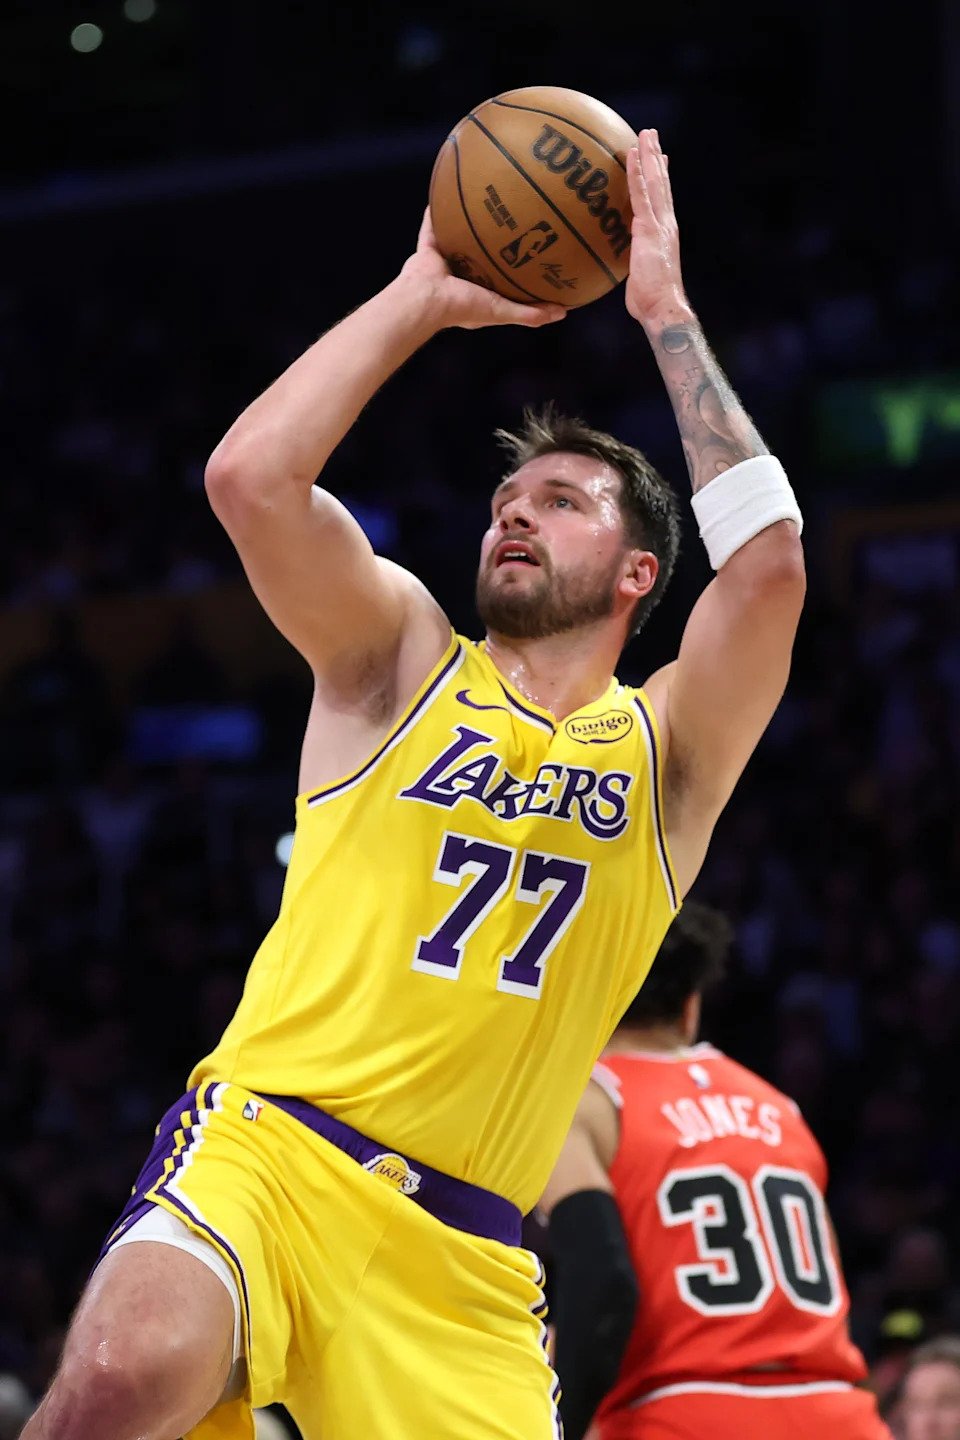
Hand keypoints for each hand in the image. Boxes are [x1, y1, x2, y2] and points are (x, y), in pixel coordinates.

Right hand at [400, 208, 566, 330]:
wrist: (425, 299)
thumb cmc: (462, 307)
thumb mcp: (502, 312)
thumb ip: (530, 314)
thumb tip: (563, 313)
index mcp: (477, 293)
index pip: (500, 279)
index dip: (514, 268)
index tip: (531, 255)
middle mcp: (461, 277)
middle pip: (480, 256)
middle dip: (493, 243)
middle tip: (511, 223)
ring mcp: (443, 262)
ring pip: (458, 239)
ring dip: (467, 226)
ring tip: (482, 205)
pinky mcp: (428, 249)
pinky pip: (432, 227)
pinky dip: (436, 214)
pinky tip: (445, 194)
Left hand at [624, 129, 688, 325]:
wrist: (663, 307)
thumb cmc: (650, 300)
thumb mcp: (639, 275)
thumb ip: (632, 261)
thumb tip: (618, 261)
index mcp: (664, 233)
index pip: (661, 200)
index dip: (659, 178)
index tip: (657, 160)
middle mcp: (666, 223)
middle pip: (661, 184)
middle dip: (656, 158)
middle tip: (651, 136)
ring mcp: (659, 224)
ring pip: (654, 182)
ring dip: (649, 156)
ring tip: (644, 134)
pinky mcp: (649, 228)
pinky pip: (641, 194)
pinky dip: (637, 173)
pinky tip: (632, 155)